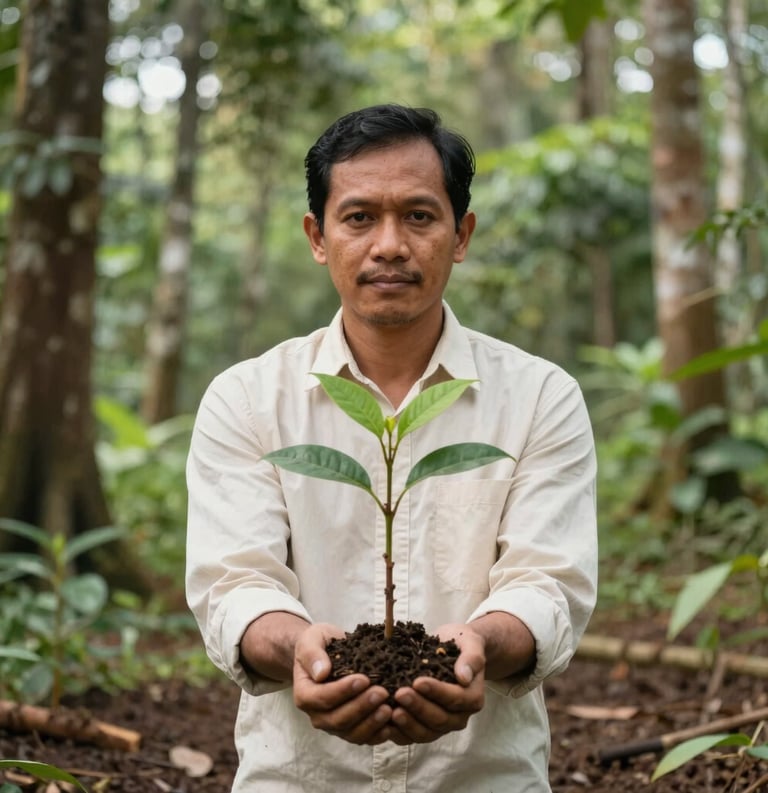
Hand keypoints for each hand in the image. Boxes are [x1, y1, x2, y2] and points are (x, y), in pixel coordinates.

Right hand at [293, 622, 393, 744]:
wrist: (326, 652)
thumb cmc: (318, 644)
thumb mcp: (310, 641)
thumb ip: (312, 655)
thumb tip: (321, 673)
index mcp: (304, 695)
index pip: (322, 698)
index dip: (343, 691)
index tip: (363, 679)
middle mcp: (317, 715)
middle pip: (338, 719)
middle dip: (361, 707)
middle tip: (382, 692)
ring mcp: (334, 725)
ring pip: (352, 733)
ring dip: (371, 723)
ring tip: (389, 709)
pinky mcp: (350, 729)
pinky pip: (363, 738)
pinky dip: (378, 733)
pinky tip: (392, 723)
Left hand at [384, 623, 485, 744]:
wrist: (454, 649)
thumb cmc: (461, 644)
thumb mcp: (471, 643)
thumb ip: (471, 659)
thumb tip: (464, 677)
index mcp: (472, 697)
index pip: (455, 699)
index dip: (436, 692)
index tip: (418, 682)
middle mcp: (459, 716)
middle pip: (439, 719)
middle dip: (418, 707)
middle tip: (400, 694)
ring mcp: (442, 725)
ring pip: (425, 733)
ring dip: (408, 723)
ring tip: (392, 711)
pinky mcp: (425, 727)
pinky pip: (412, 736)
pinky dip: (399, 733)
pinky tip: (385, 723)